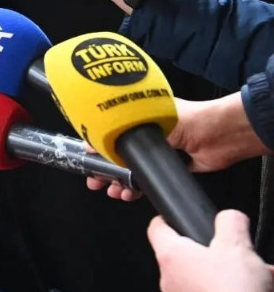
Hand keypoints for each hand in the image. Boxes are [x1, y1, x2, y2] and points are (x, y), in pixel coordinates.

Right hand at [86, 93, 271, 200]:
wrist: (223, 134)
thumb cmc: (189, 118)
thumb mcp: (150, 119)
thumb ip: (123, 132)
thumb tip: (93, 141)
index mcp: (140, 119)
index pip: (112, 135)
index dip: (98, 149)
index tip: (87, 161)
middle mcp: (149, 136)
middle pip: (120, 156)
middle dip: (106, 171)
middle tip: (96, 182)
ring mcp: (161, 154)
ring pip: (133, 172)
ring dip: (121, 183)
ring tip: (113, 192)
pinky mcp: (174, 169)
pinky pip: (150, 181)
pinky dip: (139, 189)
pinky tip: (130, 194)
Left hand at [147, 210, 272, 291]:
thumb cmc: (232, 291)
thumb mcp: (237, 246)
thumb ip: (230, 222)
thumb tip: (229, 217)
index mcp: (171, 255)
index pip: (157, 227)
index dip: (170, 219)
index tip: (181, 217)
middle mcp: (169, 278)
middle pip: (190, 255)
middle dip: (220, 253)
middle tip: (241, 255)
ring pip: (207, 277)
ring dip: (232, 274)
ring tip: (259, 277)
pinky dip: (232, 289)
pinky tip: (256, 289)